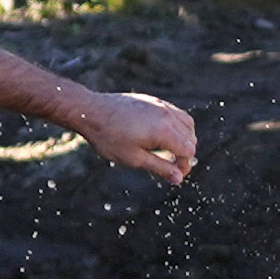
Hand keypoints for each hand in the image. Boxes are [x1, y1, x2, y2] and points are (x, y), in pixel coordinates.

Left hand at [75, 88, 196, 184]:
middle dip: (185, 154)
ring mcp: (160, 104)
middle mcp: (166, 114)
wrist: (89, 111)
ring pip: (186, 122)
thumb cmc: (109, 137)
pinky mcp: (152, 100)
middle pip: (190, 137)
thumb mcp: (134, 158)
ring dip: (184, 139)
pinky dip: (177, 126)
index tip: (175, 176)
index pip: (188, 150)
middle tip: (173, 167)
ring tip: (172, 152)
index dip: (185, 166)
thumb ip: (160, 167)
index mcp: (164, 130)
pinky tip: (164, 136)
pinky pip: (175, 113)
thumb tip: (179, 178)